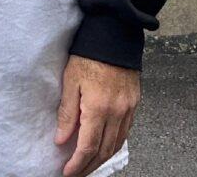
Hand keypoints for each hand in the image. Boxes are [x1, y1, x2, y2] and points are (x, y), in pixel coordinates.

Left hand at [54, 53, 140, 176]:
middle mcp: (117, 113)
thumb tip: (61, 140)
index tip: (67, 173)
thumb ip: (67, 112)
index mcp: (99, 108)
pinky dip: (114, 144)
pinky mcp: (134, 103)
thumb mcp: (70, 80)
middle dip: (89, 166)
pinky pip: (125, 132)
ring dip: (102, 158)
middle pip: (104, 151)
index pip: (88, 147)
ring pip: (117, 144)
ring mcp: (128, 109)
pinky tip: (104, 146)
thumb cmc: (88, 54)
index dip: (77, 164)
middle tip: (76, 174)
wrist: (114, 34)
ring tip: (88, 165)